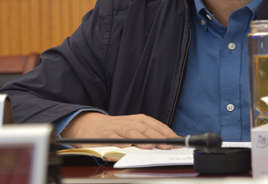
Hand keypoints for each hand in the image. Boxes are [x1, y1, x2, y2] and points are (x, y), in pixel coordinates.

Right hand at [61, 112, 177, 148]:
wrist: (91, 126)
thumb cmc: (116, 129)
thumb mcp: (133, 129)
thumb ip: (147, 135)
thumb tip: (165, 144)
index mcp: (138, 120)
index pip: (155, 125)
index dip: (166, 133)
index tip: (176, 140)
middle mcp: (129, 122)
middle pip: (145, 129)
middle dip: (157, 137)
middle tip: (166, 145)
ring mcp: (117, 128)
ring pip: (131, 133)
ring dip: (140, 139)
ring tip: (149, 146)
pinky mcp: (105, 134)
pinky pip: (114, 138)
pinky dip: (120, 142)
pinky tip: (126, 147)